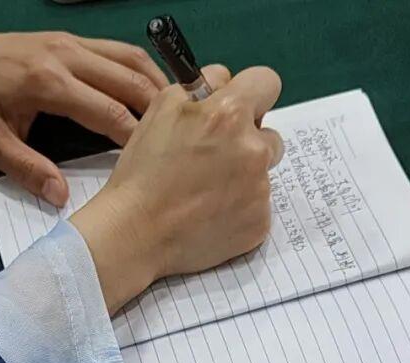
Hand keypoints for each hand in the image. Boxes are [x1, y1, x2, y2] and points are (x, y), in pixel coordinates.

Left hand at [0, 32, 166, 204]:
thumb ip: (29, 170)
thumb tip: (62, 199)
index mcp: (48, 83)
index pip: (110, 113)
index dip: (139, 139)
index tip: (160, 163)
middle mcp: (64, 55)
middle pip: (129, 80)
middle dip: (161, 109)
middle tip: (186, 140)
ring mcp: (67, 42)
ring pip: (127, 58)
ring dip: (156, 83)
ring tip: (180, 113)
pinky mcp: (66, 39)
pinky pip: (114, 50)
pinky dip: (138, 69)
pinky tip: (151, 90)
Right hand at [70, 66, 283, 312]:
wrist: (138, 232)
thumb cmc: (144, 170)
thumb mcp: (162, 108)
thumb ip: (202, 87)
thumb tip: (224, 83)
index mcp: (231, 114)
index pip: (267, 82)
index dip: (251, 94)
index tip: (239, 108)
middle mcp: (254, 150)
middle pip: (270, 135)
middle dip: (248, 141)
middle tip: (215, 158)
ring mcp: (260, 191)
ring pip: (263, 173)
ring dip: (244, 176)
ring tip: (208, 190)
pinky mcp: (259, 223)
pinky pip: (258, 206)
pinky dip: (240, 208)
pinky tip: (211, 213)